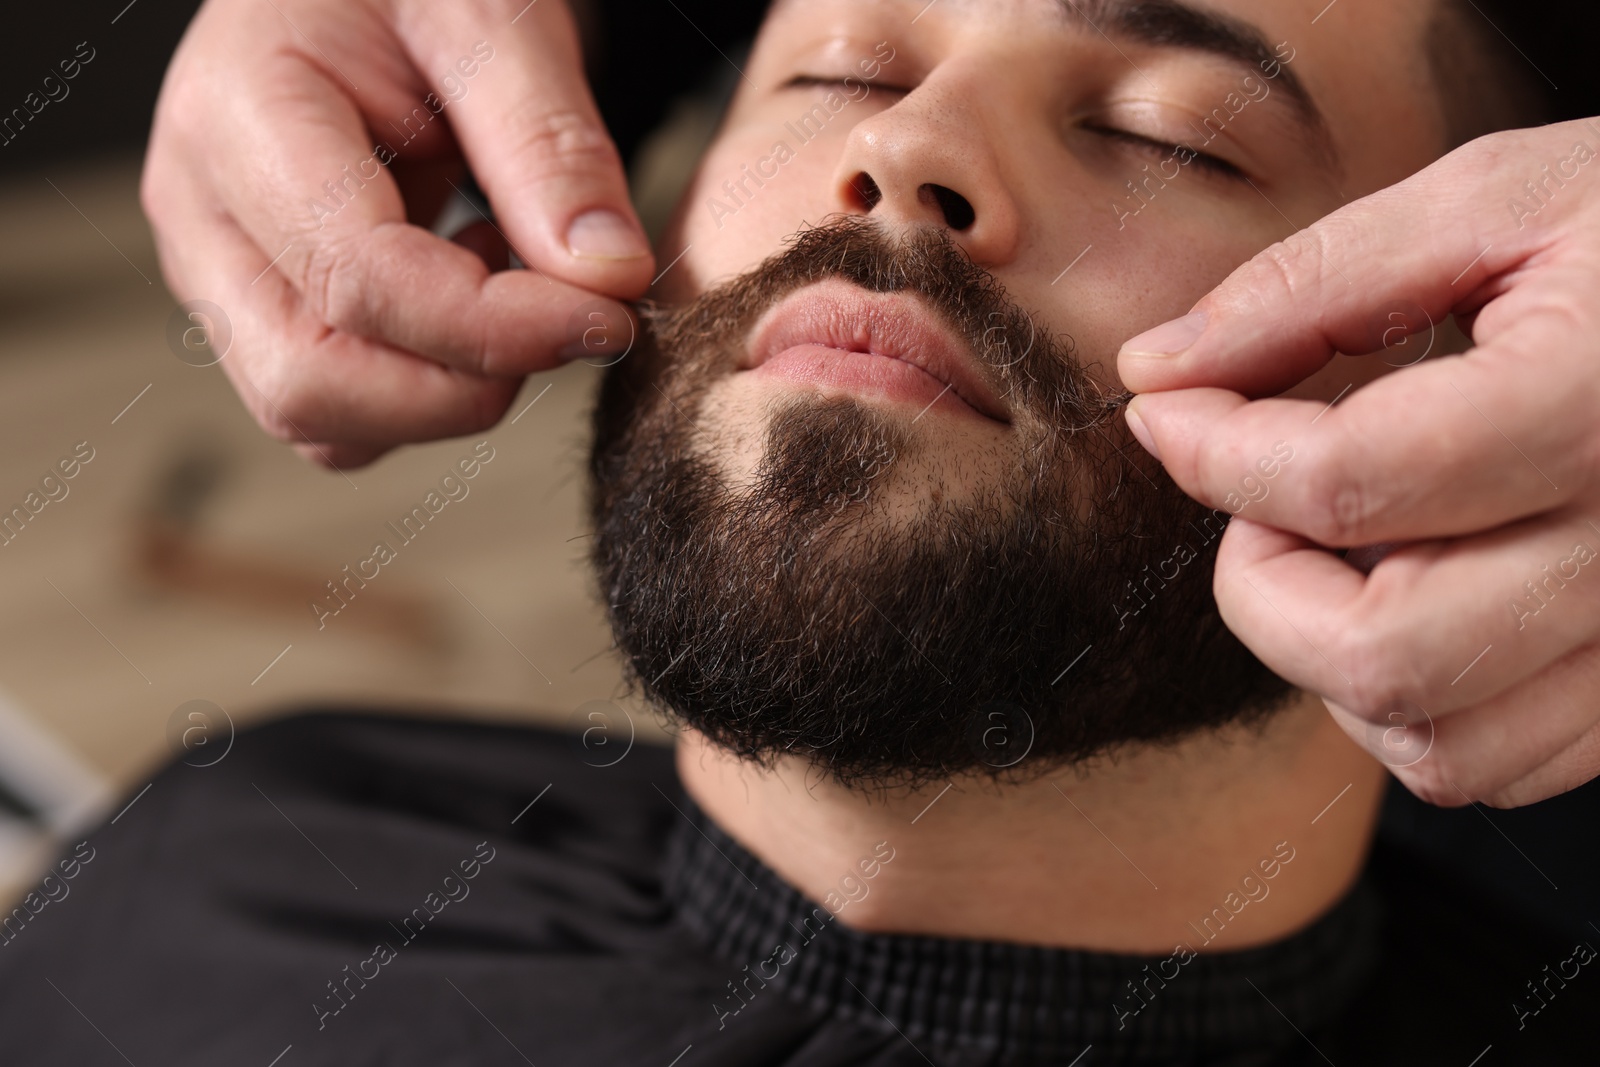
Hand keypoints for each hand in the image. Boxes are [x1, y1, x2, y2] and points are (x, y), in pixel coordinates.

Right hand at [143, 0, 649, 467]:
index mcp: (237, 116)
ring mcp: (220, 275)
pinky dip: (428, 388)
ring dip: (449, 392)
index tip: (609, 316)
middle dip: (464, 386)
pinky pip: (343, 412)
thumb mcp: (494, 17)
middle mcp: (202, 214)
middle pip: (311, 386)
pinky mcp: (262, 314)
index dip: (495, 327)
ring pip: (324, 421)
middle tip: (572, 319)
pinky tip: (477, 293)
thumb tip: (608, 280)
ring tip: (515, 278)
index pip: (357, 280)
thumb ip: (549, 147)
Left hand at [1116, 118, 1599, 808]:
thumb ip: (1313, 285)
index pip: (1348, 481)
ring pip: (1440, 745)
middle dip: (1263, 587)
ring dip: (1336, 664)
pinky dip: (1417, 704)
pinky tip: (1420, 594)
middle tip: (1266, 499)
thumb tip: (1157, 368)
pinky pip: (1504, 761)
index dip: (1215, 451)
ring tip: (1348, 551)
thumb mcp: (1499, 198)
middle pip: (1382, 655)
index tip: (1172, 411)